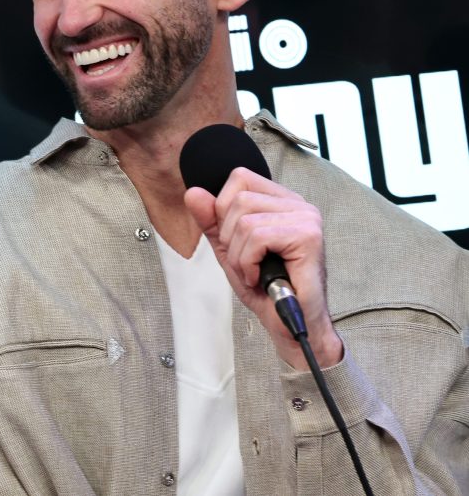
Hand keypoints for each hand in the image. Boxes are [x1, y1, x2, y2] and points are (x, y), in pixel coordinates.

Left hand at [184, 167, 343, 369]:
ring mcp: (306, 218)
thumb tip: (193, 192)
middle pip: (237, 200)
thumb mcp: (228, 249)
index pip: (239, 178)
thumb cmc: (265, 288)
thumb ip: (210, 221)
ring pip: (243, 221)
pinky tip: (260, 277)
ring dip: (239, 255)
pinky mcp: (308, 236)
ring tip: (254, 272)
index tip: (235, 241)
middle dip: (229, 238)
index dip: (223, 210)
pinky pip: (256, 237)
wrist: (290, 324)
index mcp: (281, 201)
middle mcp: (298, 204)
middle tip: (246, 263)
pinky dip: (248, 263)